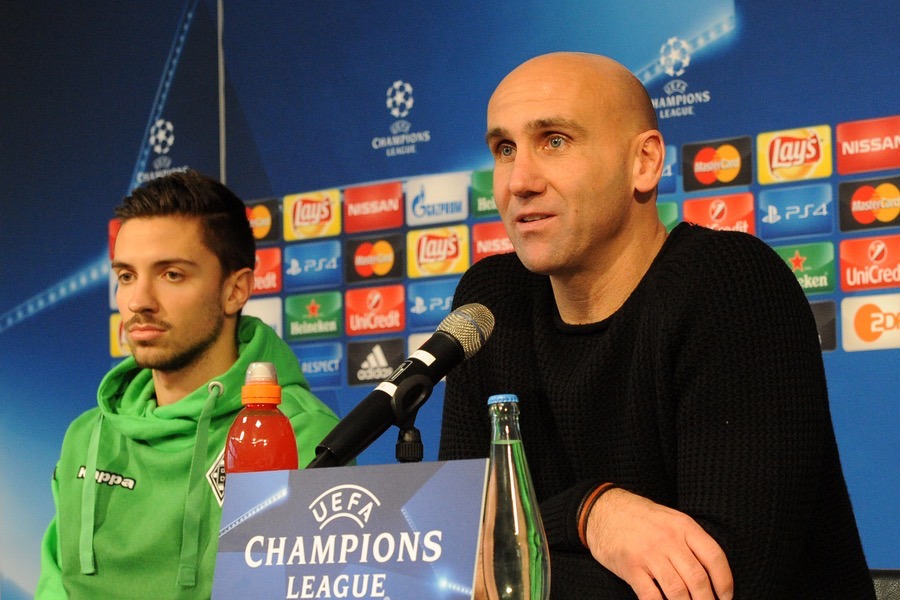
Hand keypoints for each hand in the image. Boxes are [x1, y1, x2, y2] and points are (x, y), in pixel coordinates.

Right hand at [584, 488, 732, 599]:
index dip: (725, 582)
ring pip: (677, 591)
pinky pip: (651, 596)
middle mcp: (668, 539)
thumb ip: (690, 542)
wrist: (602, 509)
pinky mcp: (630, 566)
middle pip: (697, 579)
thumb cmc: (640, 518)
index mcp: (683, 526)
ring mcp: (648, 553)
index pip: (714, 557)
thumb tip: (712, 574)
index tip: (725, 597)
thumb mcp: (670, 519)